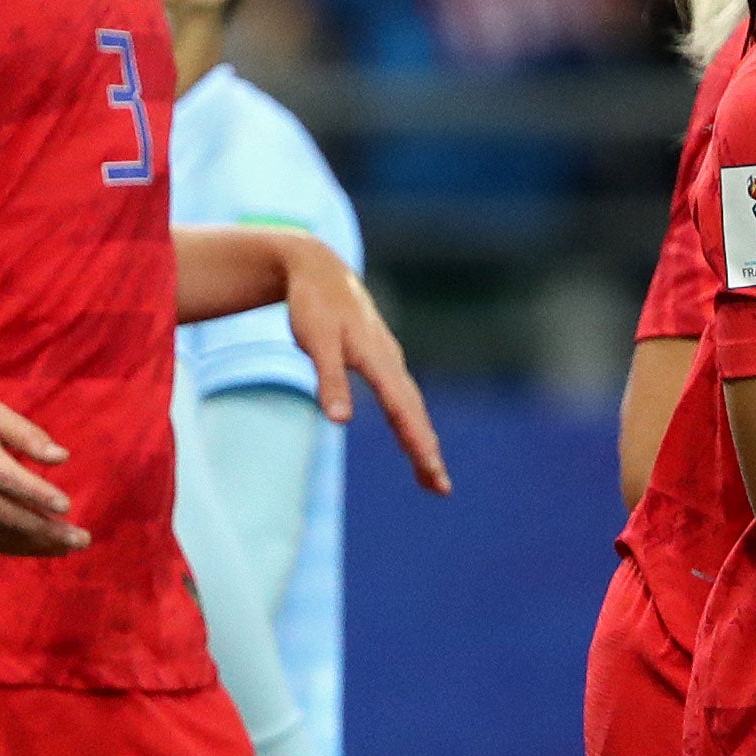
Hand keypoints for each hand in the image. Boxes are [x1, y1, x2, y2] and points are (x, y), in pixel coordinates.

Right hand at [0, 393, 89, 555]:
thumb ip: (26, 434)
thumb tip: (62, 457)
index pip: (8, 479)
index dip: (38, 494)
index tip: (67, 506)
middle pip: (6, 514)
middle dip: (46, 531)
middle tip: (81, 539)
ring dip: (34, 544)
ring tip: (67, 547)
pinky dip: (12, 547)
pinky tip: (37, 547)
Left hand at [282, 237, 451, 494]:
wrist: (318, 267)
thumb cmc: (314, 305)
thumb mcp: (316, 342)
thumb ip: (329, 381)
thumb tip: (341, 421)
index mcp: (378, 359)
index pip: (403, 409)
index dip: (418, 442)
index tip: (433, 470)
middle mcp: (390, 360)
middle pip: (413, 412)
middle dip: (426, 450)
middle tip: (441, 488)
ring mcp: (387, 359)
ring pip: (410, 406)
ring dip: (421, 440)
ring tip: (430, 475)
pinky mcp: (380, 359)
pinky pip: (400, 397)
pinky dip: (409, 421)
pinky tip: (411, 435)